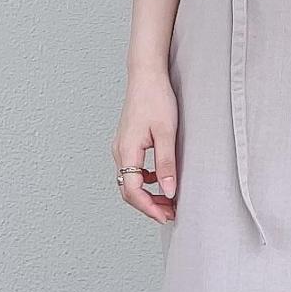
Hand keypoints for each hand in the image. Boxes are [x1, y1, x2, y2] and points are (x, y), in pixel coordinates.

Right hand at [114, 68, 177, 223]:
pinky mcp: (127, 142)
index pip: (133, 191)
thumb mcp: (166, 133)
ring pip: (129, 181)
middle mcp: (119, 151)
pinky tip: (162, 179)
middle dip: (148, 205)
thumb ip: (167, 164)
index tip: (167, 216)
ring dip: (147, 194)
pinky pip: (132, 170)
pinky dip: (146, 181)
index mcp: (126, 151)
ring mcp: (121, 147)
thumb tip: (169, 191)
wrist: (146, 75)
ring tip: (169, 200)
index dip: (149, 208)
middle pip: (128, 190)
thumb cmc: (156, 98)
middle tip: (170, 213)